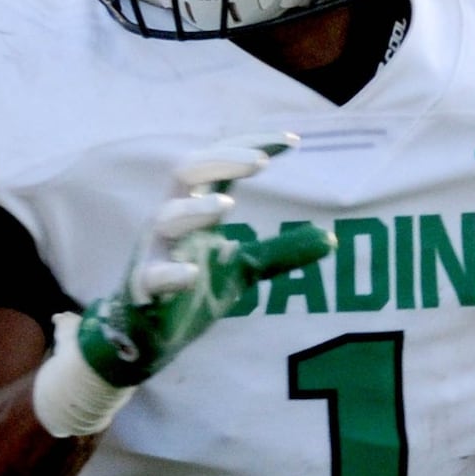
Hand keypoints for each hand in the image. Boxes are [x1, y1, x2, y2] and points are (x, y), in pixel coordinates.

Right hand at [31, 134, 333, 437]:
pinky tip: (191, 272)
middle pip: (186, 172)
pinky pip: (152, 274)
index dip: (251, 145)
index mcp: (196, 208)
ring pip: (166, 217)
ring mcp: (155, 251)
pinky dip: (170, 272)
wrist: (150, 334)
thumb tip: (331, 238)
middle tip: (260, 161)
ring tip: (228, 206)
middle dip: (221, 161)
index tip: (293, 141)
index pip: (220, 165)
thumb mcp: (244, 267)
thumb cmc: (194, 289)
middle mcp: (172, 220)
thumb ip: (281, 251)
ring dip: (196, 209)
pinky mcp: (143, 287)